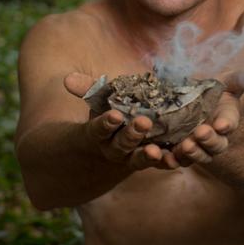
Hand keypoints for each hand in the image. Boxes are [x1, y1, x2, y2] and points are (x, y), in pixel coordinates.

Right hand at [64, 72, 180, 171]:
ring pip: (139, 159)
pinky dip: (170, 162)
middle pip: (121, 145)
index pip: (99, 129)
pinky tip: (176, 158)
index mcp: (100, 134)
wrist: (120, 141)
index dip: (105, 124)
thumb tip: (67, 79)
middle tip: (143, 123)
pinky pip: (162, 164)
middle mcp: (115, 149)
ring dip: (147, 156)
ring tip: (156, 152)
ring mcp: (134, 157)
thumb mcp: (101, 101)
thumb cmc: (112, 114)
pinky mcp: (155, 160)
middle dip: (131, 135)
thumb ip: (88, 90)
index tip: (114, 115)